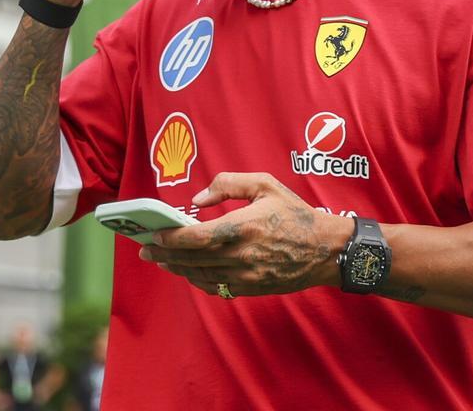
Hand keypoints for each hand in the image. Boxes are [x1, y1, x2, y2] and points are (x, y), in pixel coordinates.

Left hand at [139, 172, 351, 297]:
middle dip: (165, 256)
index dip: (170, 239)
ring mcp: (246, 276)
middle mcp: (241, 255)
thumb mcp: (265, 184)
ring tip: (161, 261)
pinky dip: (197, 281)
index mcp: (242, 227)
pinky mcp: (251, 288)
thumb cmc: (295, 213)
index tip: (153, 236)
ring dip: (177, 269)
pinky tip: (188, 272)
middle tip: (146, 252)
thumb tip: (198, 199)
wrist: (325, 249)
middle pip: (192, 260)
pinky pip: (216, 287)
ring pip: (200, 276)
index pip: (195, 237)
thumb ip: (228, 184)